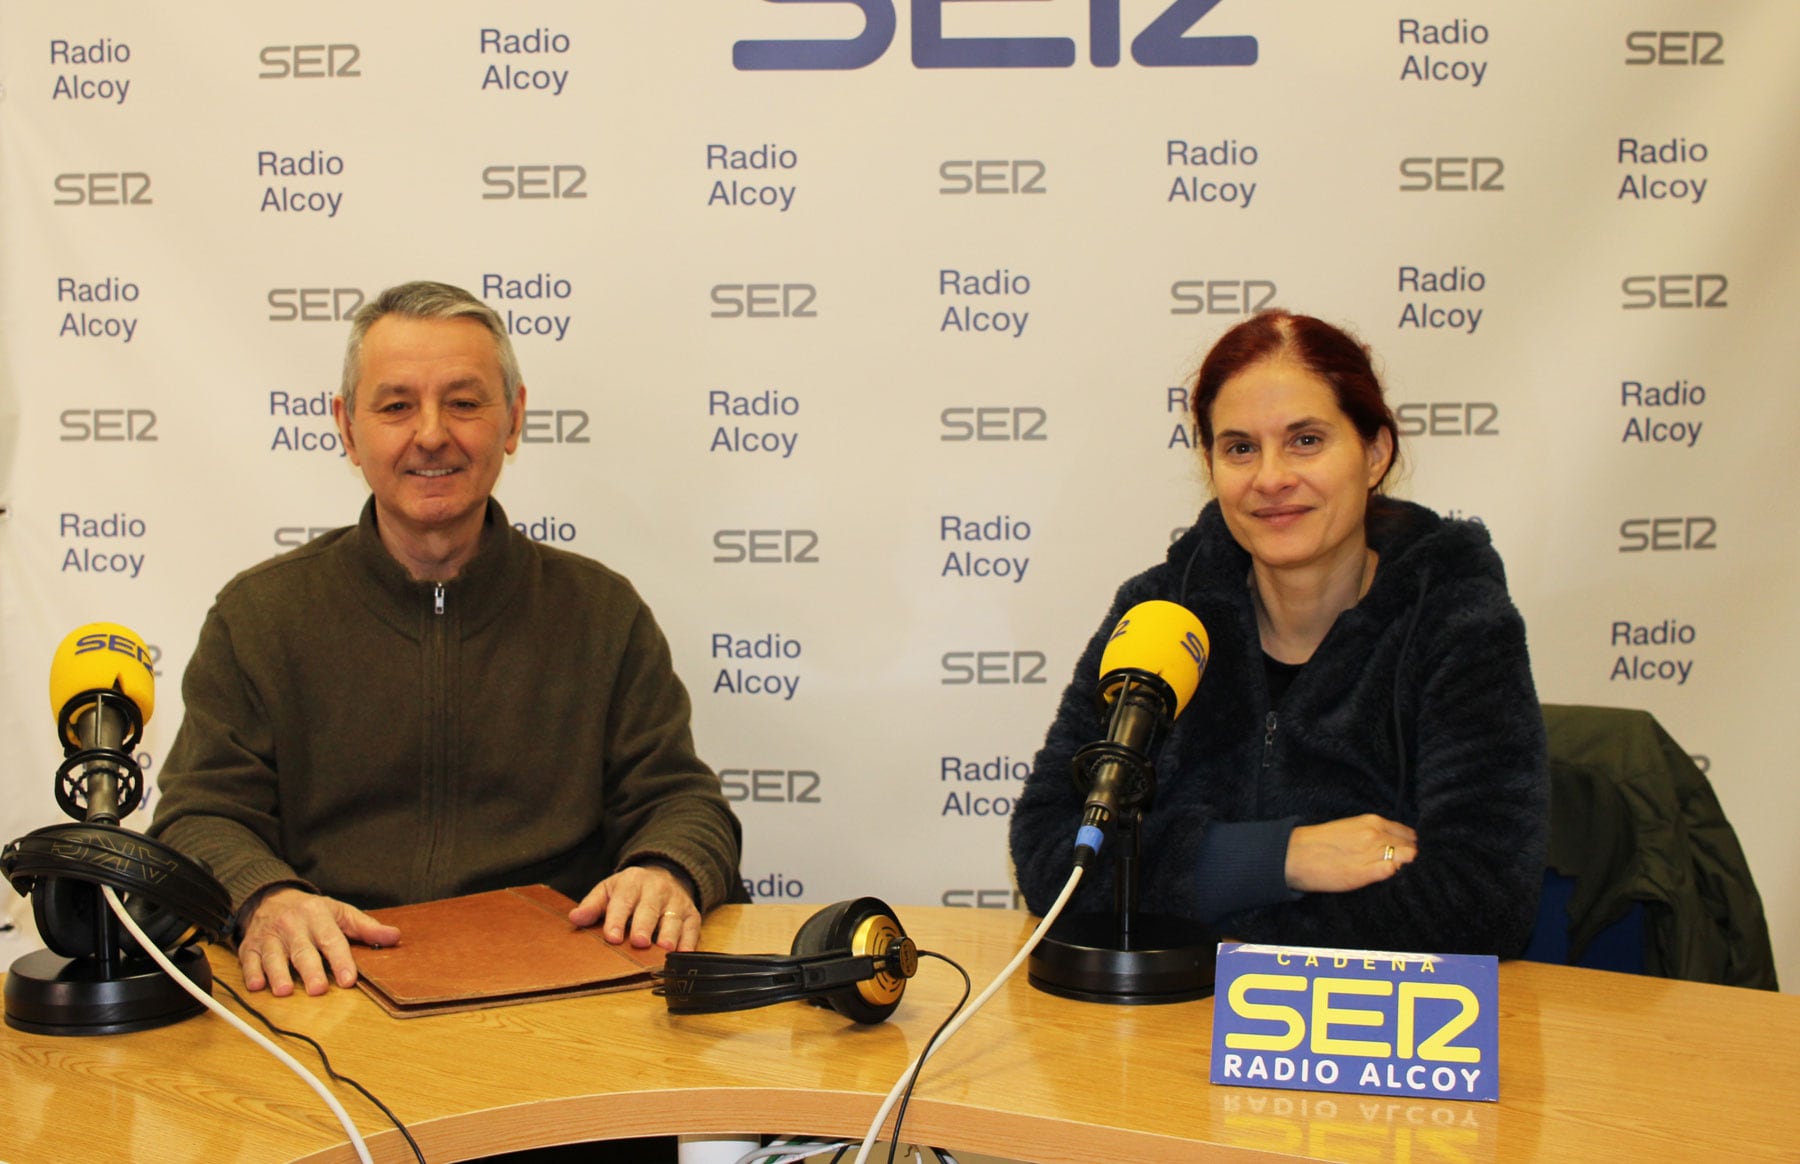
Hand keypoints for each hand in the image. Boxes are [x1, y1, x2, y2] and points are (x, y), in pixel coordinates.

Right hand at [238, 887, 401, 996]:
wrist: (270, 897)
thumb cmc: (311, 911)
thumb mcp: (340, 912)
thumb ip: (366, 927)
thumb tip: (395, 937)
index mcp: (318, 916)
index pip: (332, 940)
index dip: (341, 960)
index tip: (348, 980)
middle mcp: (293, 926)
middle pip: (302, 950)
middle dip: (310, 970)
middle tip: (318, 989)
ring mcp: (269, 936)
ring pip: (273, 956)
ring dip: (278, 974)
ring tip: (284, 991)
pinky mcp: (250, 946)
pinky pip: (249, 960)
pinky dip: (251, 974)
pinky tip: (256, 986)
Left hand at [569, 864, 700, 951]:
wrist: (664, 877)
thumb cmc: (631, 891)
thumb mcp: (609, 890)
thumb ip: (592, 905)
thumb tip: (575, 918)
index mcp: (633, 881)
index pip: (624, 900)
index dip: (618, 919)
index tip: (612, 937)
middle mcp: (658, 889)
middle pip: (650, 909)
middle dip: (645, 925)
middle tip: (639, 942)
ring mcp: (677, 902)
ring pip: (674, 919)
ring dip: (670, 934)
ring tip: (664, 949)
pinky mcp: (692, 915)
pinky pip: (692, 929)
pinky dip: (689, 943)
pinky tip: (683, 955)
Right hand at [1285, 814, 1417, 893]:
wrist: (1297, 855)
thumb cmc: (1321, 842)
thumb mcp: (1351, 827)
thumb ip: (1373, 832)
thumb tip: (1395, 842)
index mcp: (1373, 822)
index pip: (1407, 833)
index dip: (1409, 843)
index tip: (1407, 852)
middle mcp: (1376, 835)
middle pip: (1410, 846)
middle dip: (1411, 854)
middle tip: (1403, 864)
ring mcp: (1372, 853)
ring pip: (1407, 858)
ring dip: (1406, 865)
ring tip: (1397, 871)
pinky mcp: (1365, 873)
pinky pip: (1392, 871)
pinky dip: (1394, 873)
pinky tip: (1387, 876)